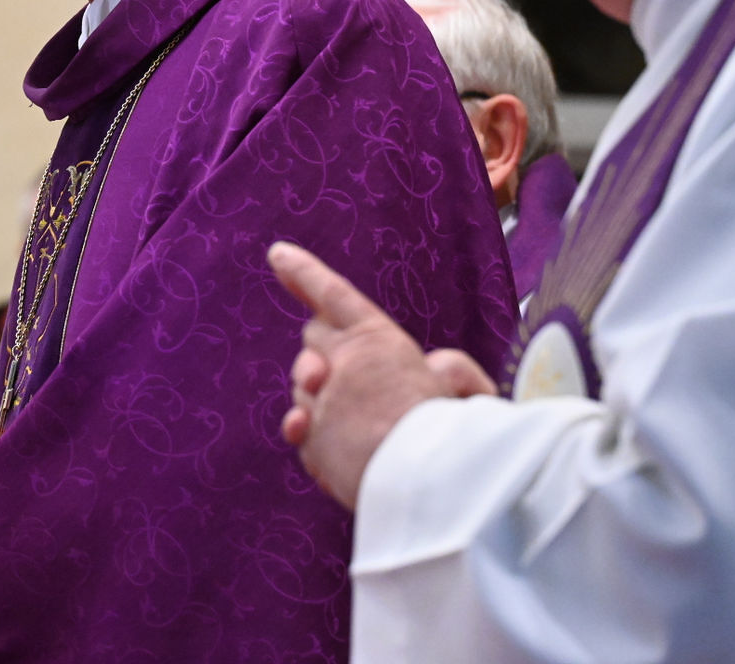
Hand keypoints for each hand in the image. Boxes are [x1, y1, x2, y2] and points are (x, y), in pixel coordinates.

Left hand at [268, 241, 494, 508]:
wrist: (427, 482)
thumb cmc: (448, 432)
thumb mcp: (457, 385)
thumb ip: (444, 368)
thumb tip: (429, 366)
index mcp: (378, 339)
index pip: (333, 294)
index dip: (303, 272)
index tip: (277, 254)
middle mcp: (342, 362)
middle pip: (312, 341)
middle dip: (322, 353)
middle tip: (344, 374)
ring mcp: (321, 400)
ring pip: (303, 389)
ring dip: (319, 400)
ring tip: (359, 426)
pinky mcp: (310, 436)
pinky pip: (302, 430)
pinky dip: (313, 437)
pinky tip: (331, 447)